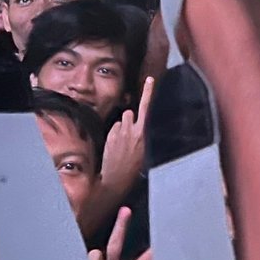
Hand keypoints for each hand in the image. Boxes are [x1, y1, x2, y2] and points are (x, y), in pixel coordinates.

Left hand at [98, 76, 153, 205]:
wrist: (116, 180)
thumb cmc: (133, 168)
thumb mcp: (144, 151)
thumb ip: (141, 135)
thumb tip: (139, 127)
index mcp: (143, 133)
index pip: (145, 108)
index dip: (148, 92)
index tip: (150, 79)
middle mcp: (131, 130)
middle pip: (129, 112)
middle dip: (129, 118)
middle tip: (129, 133)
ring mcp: (118, 133)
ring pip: (120, 120)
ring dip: (121, 126)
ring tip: (122, 141)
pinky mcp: (109, 137)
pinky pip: (113, 129)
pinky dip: (114, 134)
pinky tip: (115, 146)